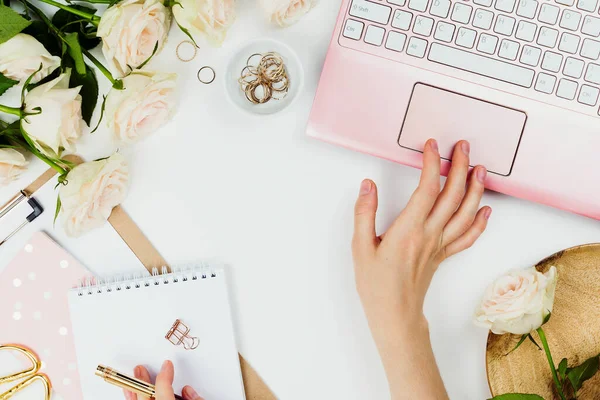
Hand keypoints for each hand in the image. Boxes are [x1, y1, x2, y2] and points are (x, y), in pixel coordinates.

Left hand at [123, 360, 202, 399]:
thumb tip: (188, 392)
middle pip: (146, 394)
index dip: (165, 374)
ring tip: (129, 382)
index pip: (163, 388)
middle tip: (140, 369)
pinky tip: (132, 395)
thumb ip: (196, 399)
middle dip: (143, 381)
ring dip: (133, 392)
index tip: (167, 364)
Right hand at [352, 139, 489, 398]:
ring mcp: (440, 245)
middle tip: (463, 146)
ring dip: (475, 188)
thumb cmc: (376, 285)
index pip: (427, 189)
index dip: (432, 164)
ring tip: (480, 169)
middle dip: (460, 167)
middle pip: (453, 195)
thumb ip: (364, 213)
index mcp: (408, 231)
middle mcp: (429, 235)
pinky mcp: (443, 255)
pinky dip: (480, 221)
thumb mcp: (360, 247)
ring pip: (466, 213)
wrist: (394, 315)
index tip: (431, 146)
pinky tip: (485, 209)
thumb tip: (368, 185)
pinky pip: (467, 236)